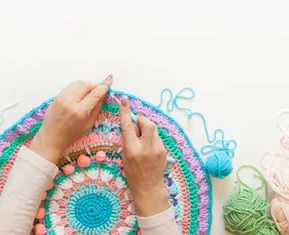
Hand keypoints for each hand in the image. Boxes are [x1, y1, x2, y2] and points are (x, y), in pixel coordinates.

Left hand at [29, 76, 111, 163]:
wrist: (51, 137)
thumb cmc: (71, 134)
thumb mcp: (88, 124)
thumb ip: (97, 107)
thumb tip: (104, 94)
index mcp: (80, 111)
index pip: (95, 93)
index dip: (104, 86)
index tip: (109, 81)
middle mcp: (70, 102)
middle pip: (86, 85)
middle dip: (96, 84)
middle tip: (101, 87)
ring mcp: (62, 98)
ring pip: (78, 83)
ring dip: (87, 84)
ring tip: (91, 90)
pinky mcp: (57, 96)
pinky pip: (70, 86)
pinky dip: (78, 86)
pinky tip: (81, 91)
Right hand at [119, 97, 170, 216]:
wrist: (149, 188)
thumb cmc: (133, 173)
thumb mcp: (125, 155)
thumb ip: (128, 139)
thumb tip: (131, 125)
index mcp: (133, 149)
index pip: (128, 126)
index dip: (125, 112)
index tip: (123, 100)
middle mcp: (146, 148)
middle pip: (147, 123)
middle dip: (141, 120)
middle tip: (136, 124)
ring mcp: (157, 149)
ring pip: (153, 129)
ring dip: (146, 129)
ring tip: (142, 139)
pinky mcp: (164, 151)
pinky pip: (157, 137)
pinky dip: (151, 137)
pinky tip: (148, 147)